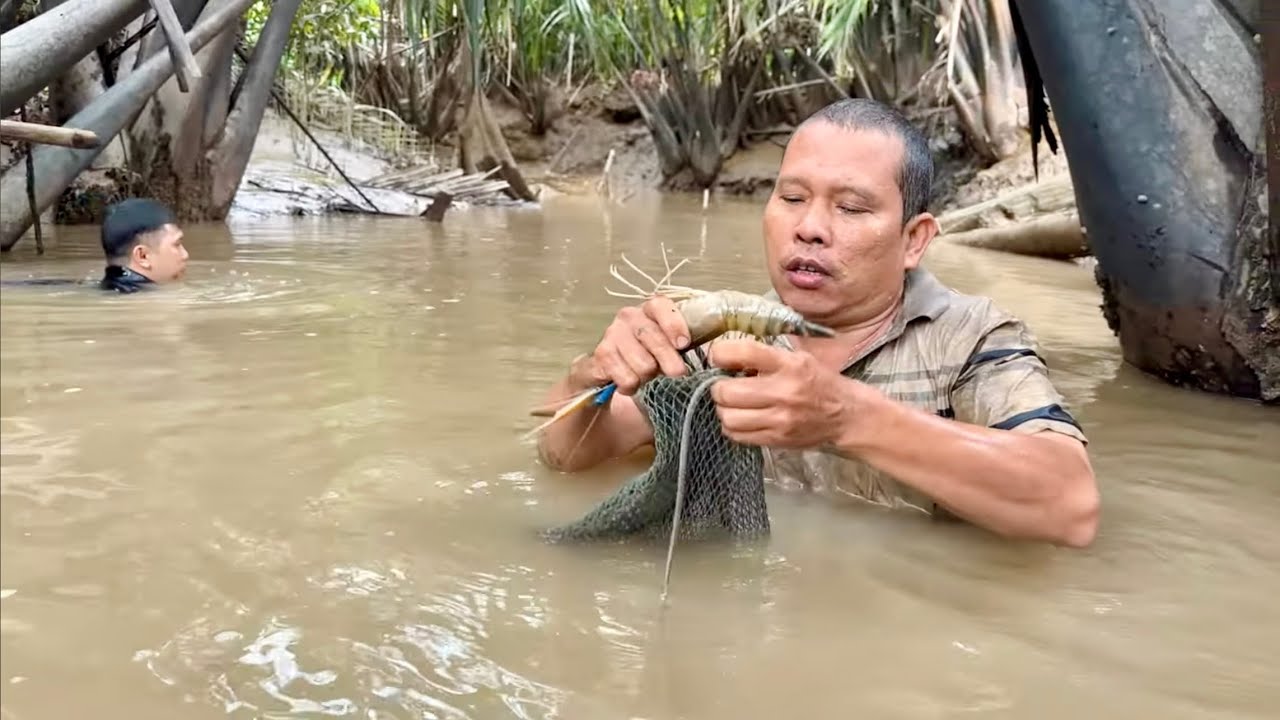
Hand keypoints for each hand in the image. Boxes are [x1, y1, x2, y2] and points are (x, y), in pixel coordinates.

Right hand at [575, 295, 690, 394]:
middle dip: (669, 361)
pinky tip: (630, 382)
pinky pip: (628, 378)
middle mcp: (629, 316)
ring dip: (648, 377)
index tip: (684, 344)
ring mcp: (613, 334)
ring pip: (643, 364)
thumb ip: (685, 344)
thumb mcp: (669, 347)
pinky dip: (632, 386)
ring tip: (645, 375)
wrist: (608, 372)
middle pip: (654, 338)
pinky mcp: (601, 354)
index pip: (660, 306)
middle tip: (677, 373)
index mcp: (650, 310)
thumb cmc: (648, 356)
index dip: (674, 325)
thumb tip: (711, 352)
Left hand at [707, 338, 855, 448]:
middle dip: (718, 387)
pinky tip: (741, 418)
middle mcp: (783, 392)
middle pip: (726, 391)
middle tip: (724, 385)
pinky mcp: (777, 440)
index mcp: (789, 364)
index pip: (741, 352)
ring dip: (723, 409)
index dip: (719, 354)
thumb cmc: (819, 382)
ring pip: (728, 417)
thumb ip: (764, 356)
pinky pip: (737, 436)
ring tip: (733, 403)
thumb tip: (725, 354)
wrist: (847, 416)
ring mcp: (780, 419)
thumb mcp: (797, 358)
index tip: (718, 358)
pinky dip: (732, 427)